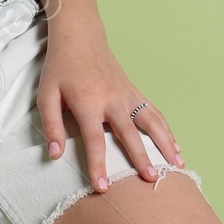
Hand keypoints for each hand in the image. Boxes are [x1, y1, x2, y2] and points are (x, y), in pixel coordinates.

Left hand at [36, 17, 182, 193]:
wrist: (80, 37)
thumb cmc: (61, 68)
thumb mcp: (46, 94)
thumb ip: (51, 125)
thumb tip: (55, 155)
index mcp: (87, 103)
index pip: (94, 140)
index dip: (98, 164)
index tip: (104, 186)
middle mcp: (111, 100)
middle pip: (130, 133)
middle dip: (141, 158)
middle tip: (151, 180)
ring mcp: (126, 95)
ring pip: (151, 122)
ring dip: (165, 144)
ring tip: (177, 165)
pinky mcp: (134, 91)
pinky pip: (154, 112)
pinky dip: (167, 130)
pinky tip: (175, 146)